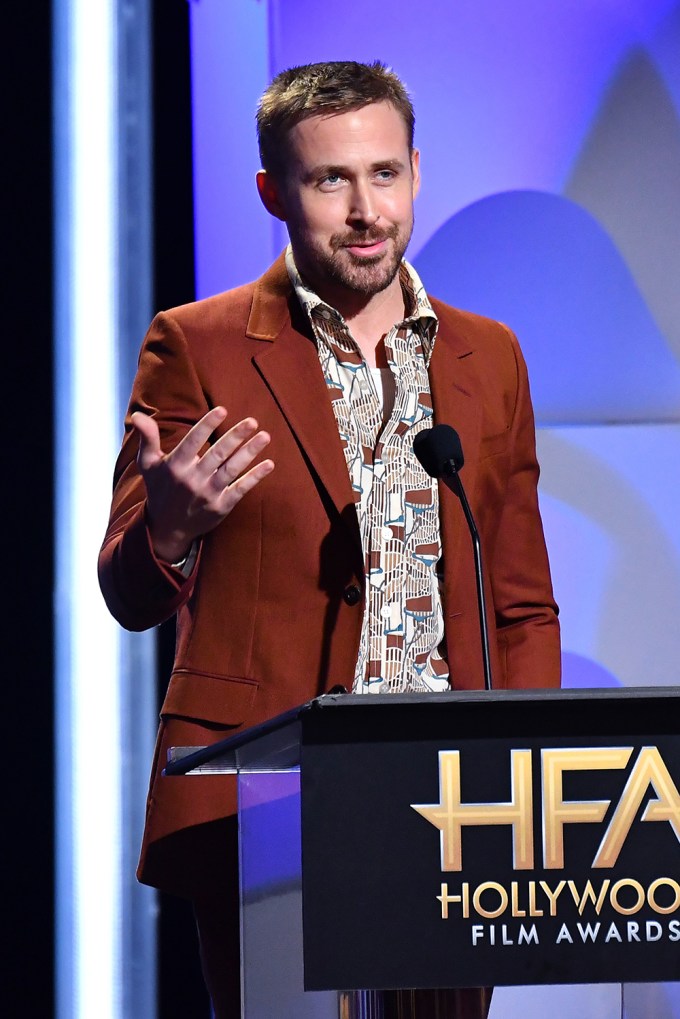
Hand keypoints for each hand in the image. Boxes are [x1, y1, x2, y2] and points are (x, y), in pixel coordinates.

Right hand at [132, 406, 273, 562]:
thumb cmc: (160, 489)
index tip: (222, 409)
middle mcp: (192, 480)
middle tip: (252, 421)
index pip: (192, 441)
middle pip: (217, 454)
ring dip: (249, 452)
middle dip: (235, 436)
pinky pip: (241, 489)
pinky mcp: (221, 506)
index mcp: (175, 466)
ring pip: (232, 470)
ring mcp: (208, 494)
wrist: (167, 529)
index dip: (207, 425)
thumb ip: (148, 438)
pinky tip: (269, 464)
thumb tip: (138, 414)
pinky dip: (255, 477)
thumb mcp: (148, 464)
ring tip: (265, 436)